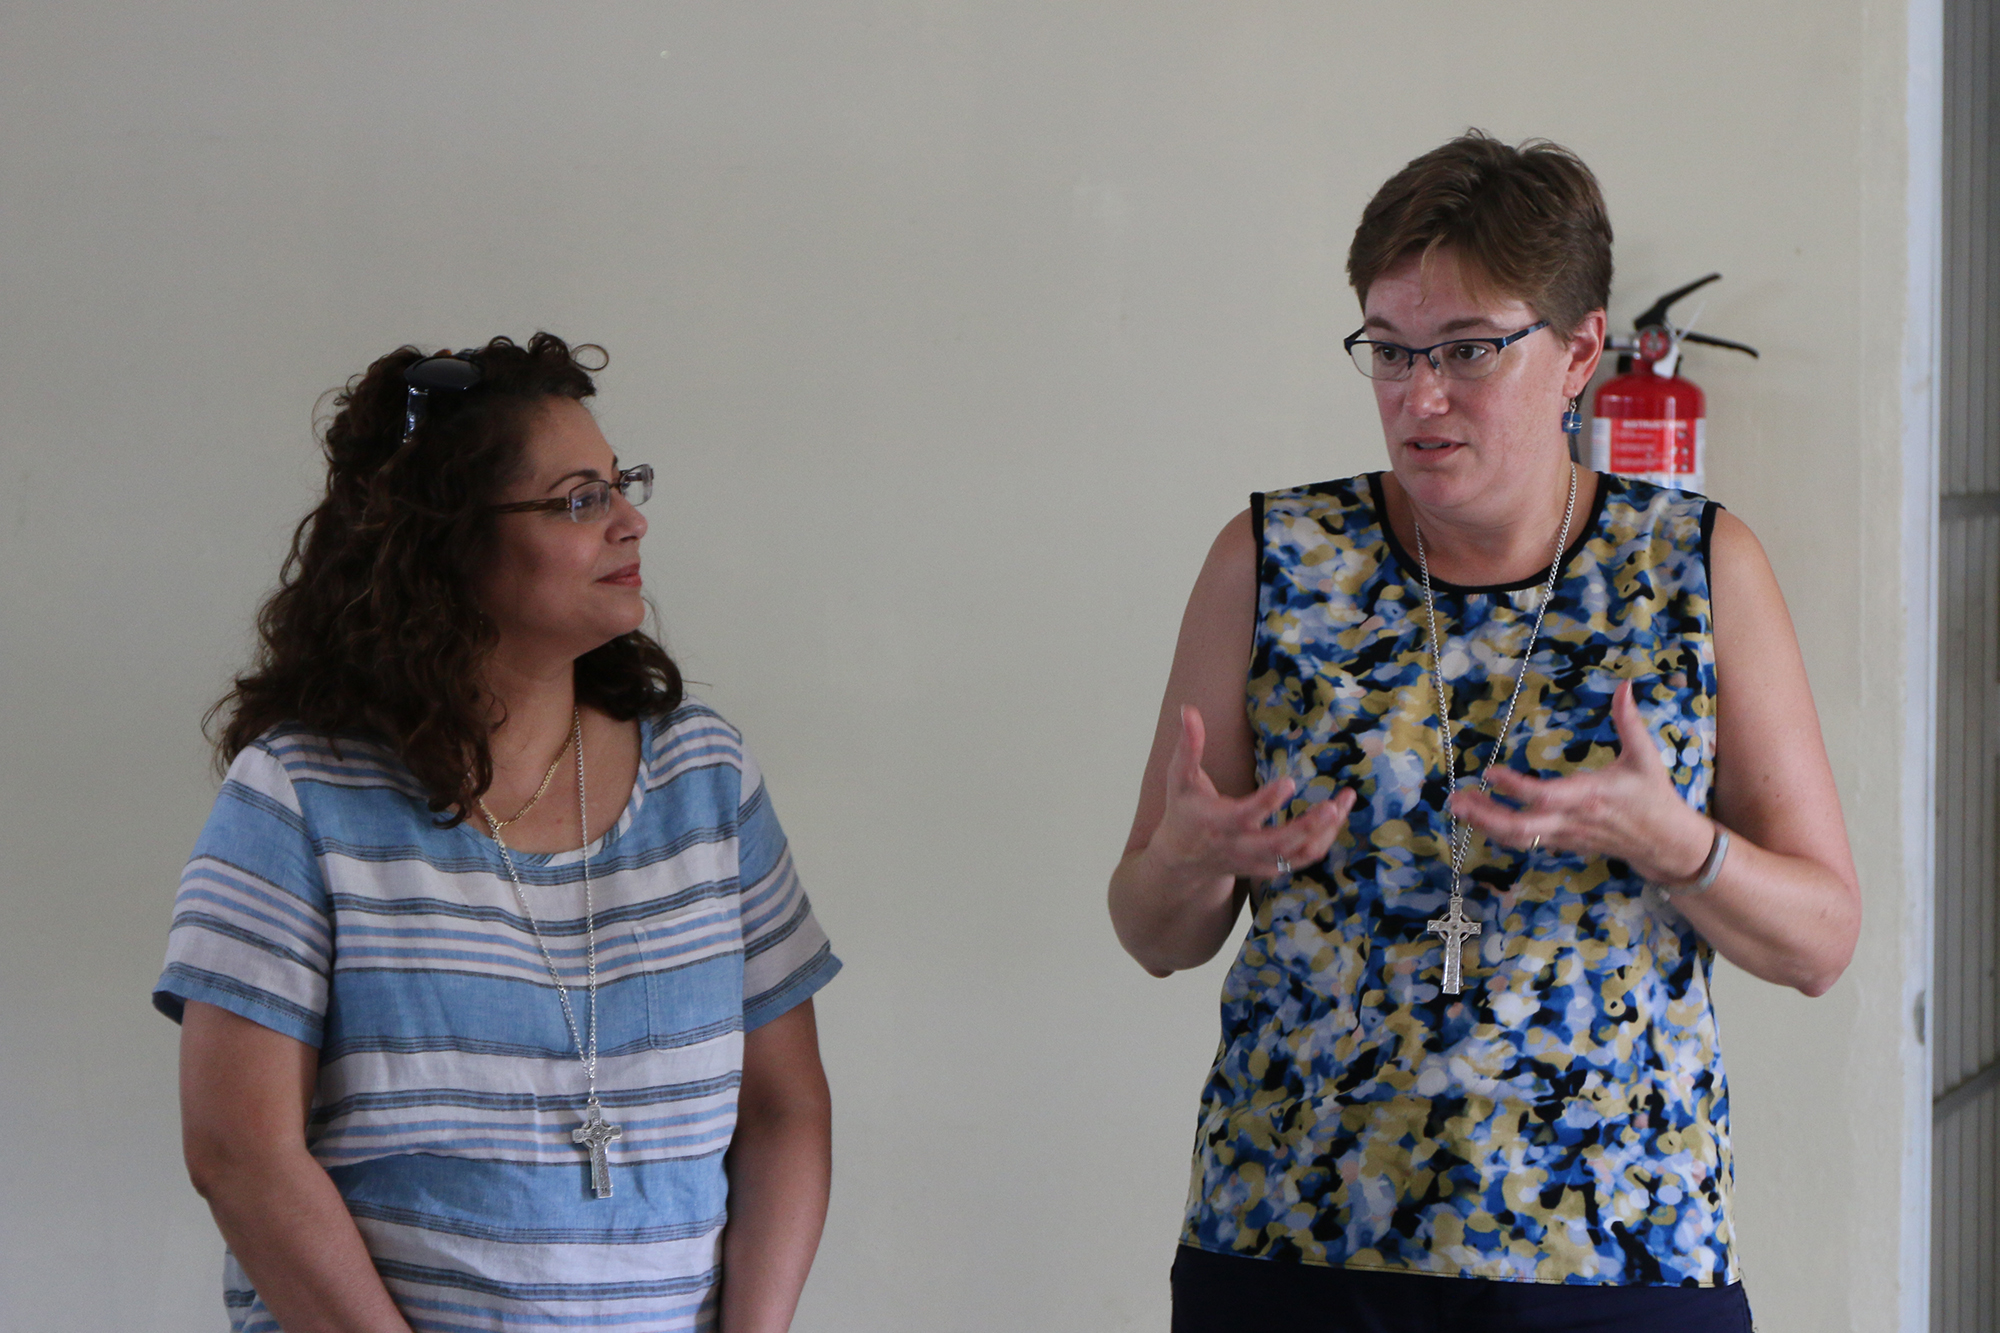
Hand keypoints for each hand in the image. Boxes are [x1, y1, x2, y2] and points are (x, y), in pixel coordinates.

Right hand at [1149, 705, 1353, 884]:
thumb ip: (1188, 746)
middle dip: (1309, 826)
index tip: (1289, 782)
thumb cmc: (1184, 811)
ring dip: (1326, 832)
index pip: (1244, 816)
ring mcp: (1257, 861)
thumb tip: (1187, 710)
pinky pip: (1302, 859)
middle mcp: (1240, 847)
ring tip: (1344, 802)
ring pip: (1298, 854)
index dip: (1267, 801)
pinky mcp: (1270, 868)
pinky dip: (1323, 840)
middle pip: (1279, 844)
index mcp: (1219, 823)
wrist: (1183, 861)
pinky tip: (1336, 816)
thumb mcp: (1180, 778)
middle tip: (1333, 805)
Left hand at [1447, 680, 1712, 883]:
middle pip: (1521, 828)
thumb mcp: (1645, 757)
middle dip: (1486, 815)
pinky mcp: (1562, 845)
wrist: (1666, 844)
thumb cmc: (1654, 797)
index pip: (1545, 796)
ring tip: (1458, 807)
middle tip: (1456, 799)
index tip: (1490, 772)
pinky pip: (1526, 844)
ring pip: (1518, 840)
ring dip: (1485, 825)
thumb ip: (1629, 721)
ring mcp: (1565, 837)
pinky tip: (1479, 818)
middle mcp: (1572, 820)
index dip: (1515, 787)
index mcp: (1590, 796)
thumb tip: (1624, 685)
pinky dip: (1499, 833)